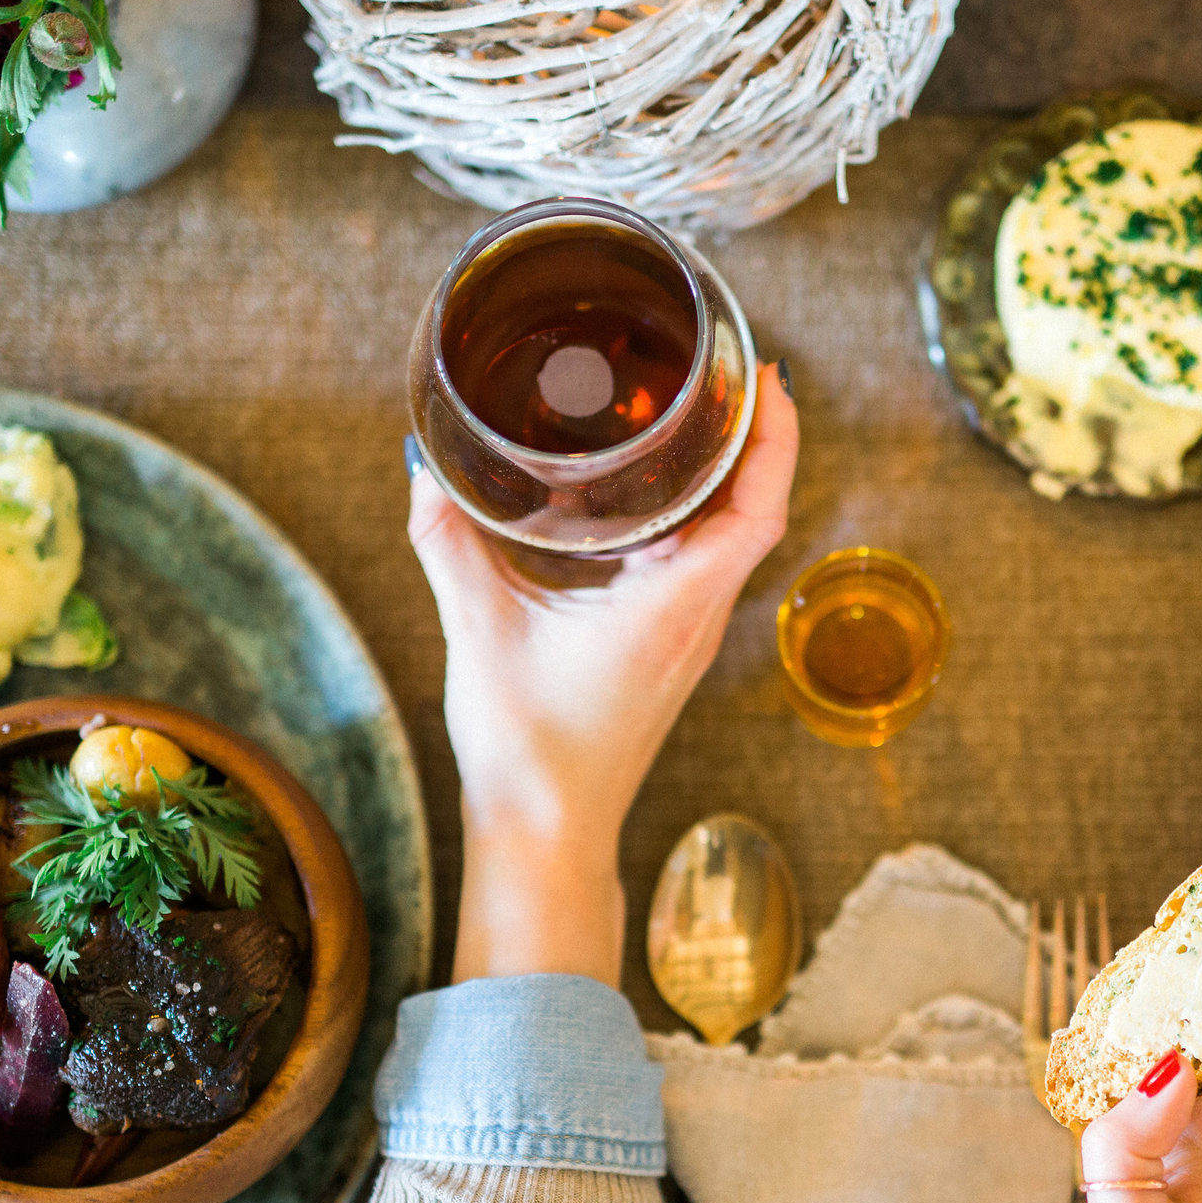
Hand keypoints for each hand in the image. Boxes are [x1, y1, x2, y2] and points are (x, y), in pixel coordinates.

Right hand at [407, 363, 799, 986]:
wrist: (546, 832)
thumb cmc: (526, 749)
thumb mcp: (479, 632)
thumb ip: (449, 544)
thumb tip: (424, 470)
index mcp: (673, 606)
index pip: (758, 511)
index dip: (777, 439)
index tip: (768, 378)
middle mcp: (697, 618)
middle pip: (757, 512)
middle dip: (758, 437)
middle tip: (730, 370)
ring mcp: (687, 636)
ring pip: (733, 541)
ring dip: (732, 477)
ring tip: (701, 412)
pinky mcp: (666, 649)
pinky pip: (702, 566)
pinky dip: (697, 516)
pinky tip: (656, 491)